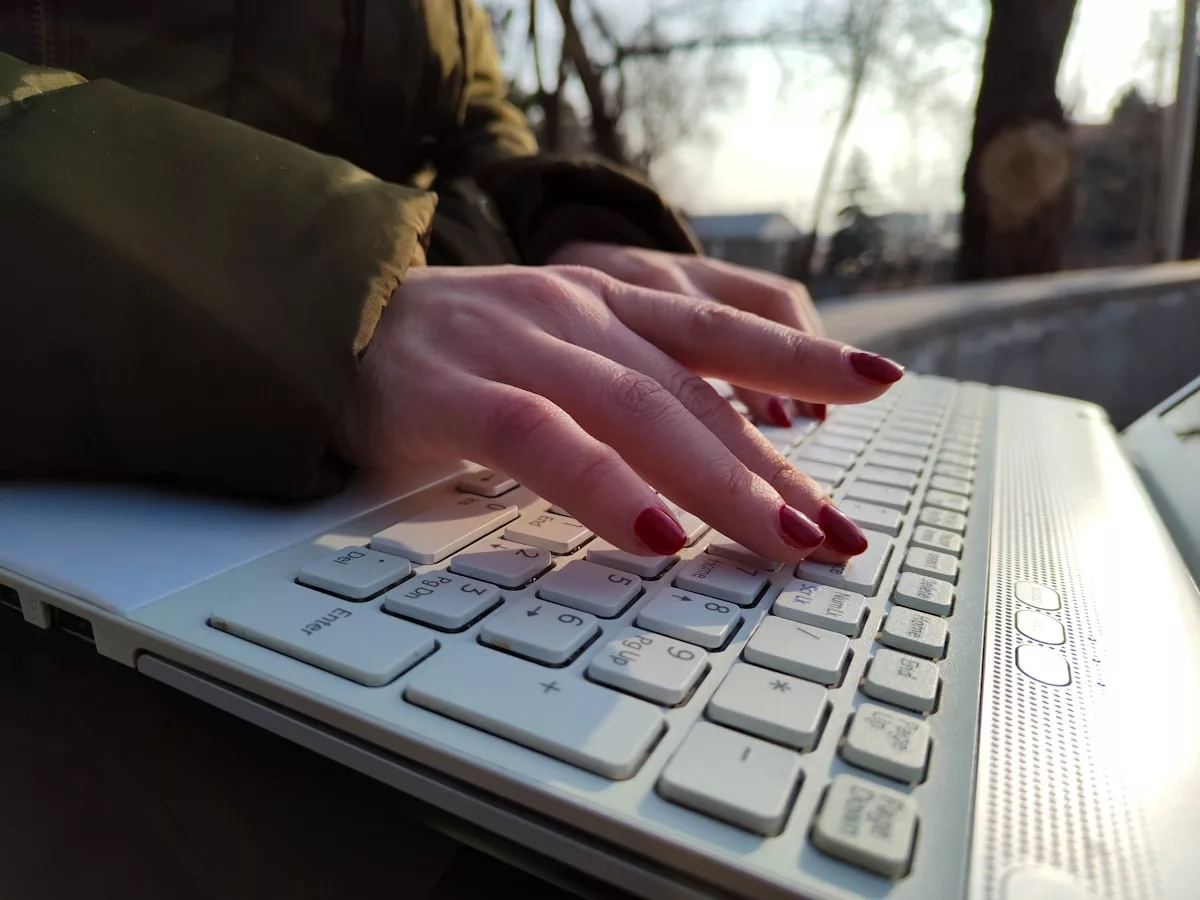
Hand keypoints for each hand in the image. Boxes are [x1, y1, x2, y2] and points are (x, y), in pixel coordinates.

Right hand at [336, 265, 904, 563]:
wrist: (332, 325)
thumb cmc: (457, 360)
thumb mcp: (556, 359)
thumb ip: (625, 399)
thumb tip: (708, 470)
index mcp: (604, 303)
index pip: (722, 330)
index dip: (803, 357)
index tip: (880, 383)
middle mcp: (575, 312)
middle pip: (697, 390)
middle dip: (775, 464)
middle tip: (835, 531)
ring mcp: (518, 346)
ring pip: (638, 410)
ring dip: (718, 481)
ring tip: (781, 539)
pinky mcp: (456, 393)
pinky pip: (540, 439)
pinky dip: (602, 487)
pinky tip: (653, 532)